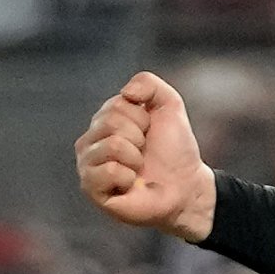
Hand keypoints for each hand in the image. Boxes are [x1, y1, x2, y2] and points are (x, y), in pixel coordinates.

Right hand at [76, 73, 215, 242]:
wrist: (186, 187)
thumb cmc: (174, 151)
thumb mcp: (169, 106)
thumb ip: (148, 84)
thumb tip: (125, 92)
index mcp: (103, 120)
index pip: (117, 104)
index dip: (142, 118)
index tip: (149, 133)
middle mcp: (90, 141)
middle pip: (111, 122)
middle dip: (139, 138)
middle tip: (145, 154)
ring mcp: (87, 165)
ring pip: (112, 146)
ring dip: (136, 158)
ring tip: (138, 169)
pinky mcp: (91, 189)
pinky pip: (109, 171)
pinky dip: (129, 177)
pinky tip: (131, 184)